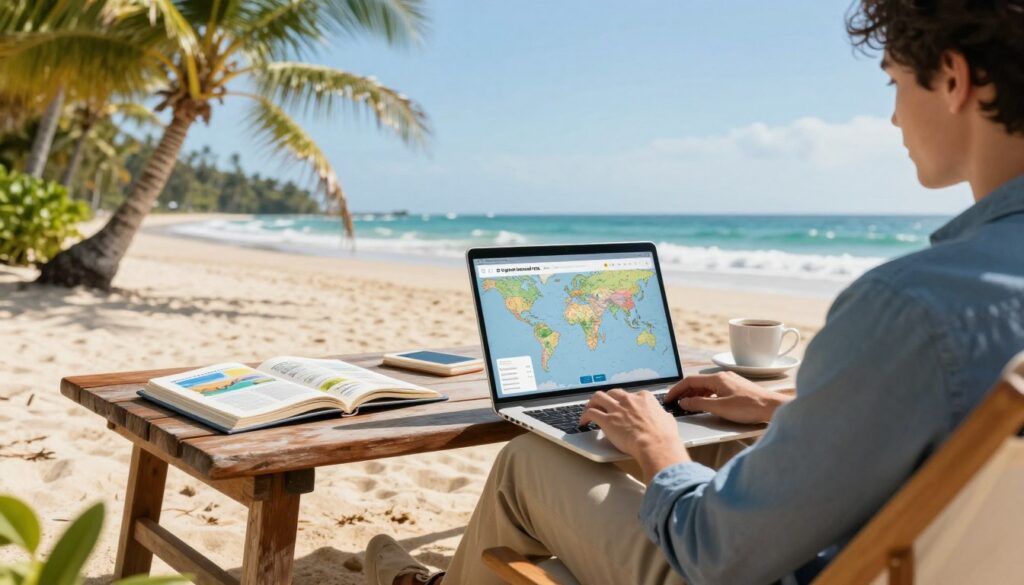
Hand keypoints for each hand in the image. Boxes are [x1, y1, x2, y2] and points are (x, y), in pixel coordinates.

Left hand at [579, 389, 689, 483]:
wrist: (655, 445)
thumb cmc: (663, 436)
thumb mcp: (668, 421)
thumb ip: (663, 416)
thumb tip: (665, 417)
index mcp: (644, 398)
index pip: (630, 395)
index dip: (625, 402)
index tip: (623, 408)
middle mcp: (628, 400)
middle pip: (613, 393)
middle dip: (608, 399)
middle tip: (604, 407)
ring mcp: (617, 408)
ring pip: (598, 397)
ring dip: (592, 403)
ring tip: (589, 410)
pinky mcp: (607, 420)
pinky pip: (591, 412)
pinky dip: (585, 416)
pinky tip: (584, 422)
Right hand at [663, 372, 792, 423]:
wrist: (772, 407)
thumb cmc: (749, 407)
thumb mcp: (719, 407)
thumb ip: (699, 403)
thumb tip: (684, 402)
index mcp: (716, 378)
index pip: (689, 381)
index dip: (676, 390)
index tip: (668, 398)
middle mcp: (722, 377)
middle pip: (697, 383)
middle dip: (684, 392)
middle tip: (674, 403)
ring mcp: (729, 382)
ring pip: (706, 387)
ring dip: (694, 395)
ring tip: (687, 405)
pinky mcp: (735, 388)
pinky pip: (714, 390)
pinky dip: (705, 396)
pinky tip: (705, 404)